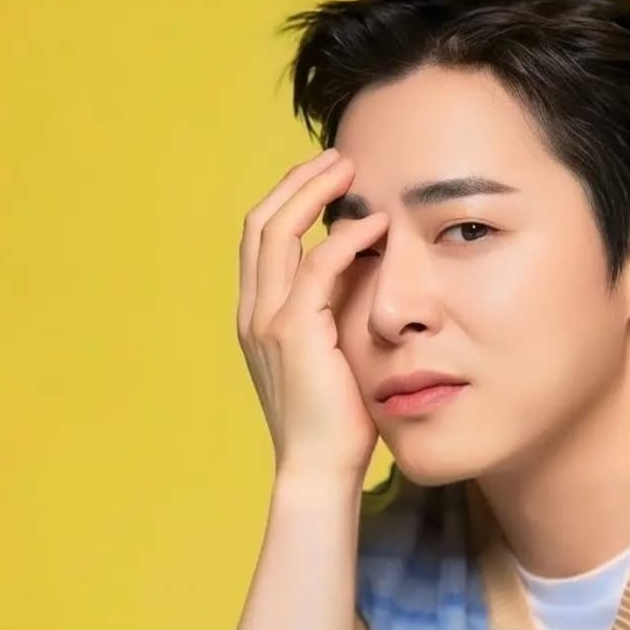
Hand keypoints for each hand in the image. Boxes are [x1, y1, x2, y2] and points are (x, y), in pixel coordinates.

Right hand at [237, 147, 389, 480]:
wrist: (319, 469)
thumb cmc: (335, 425)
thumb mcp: (332, 361)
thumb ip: (336, 319)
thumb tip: (368, 281)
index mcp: (257, 318)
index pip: (261, 241)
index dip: (288, 202)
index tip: (327, 182)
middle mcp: (253, 313)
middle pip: (260, 222)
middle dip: (297, 183)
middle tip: (338, 160)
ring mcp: (268, 321)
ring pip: (278, 232)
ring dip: (315, 193)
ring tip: (352, 172)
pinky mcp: (294, 333)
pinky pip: (317, 267)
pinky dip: (345, 239)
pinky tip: (376, 226)